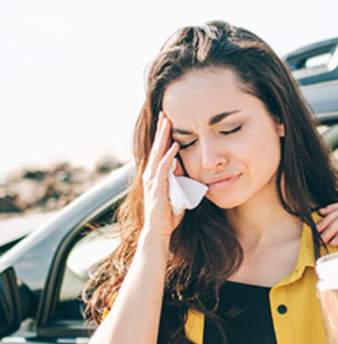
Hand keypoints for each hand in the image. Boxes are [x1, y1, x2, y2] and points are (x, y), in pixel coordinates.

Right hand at [141, 112, 184, 238]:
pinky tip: (174, 146)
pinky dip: (169, 156)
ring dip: (163, 137)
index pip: (158, 151)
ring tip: (167, 122)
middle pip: (156, 147)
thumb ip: (178, 178)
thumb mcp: (176, 191)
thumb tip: (182, 168)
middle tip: (164, 113)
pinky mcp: (157, 187)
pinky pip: (163, 168)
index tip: (166, 120)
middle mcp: (151, 174)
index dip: (162, 135)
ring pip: (158, 153)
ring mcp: (153, 180)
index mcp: (155, 174)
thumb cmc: (168, 213)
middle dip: (160, 130)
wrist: (158, 230)